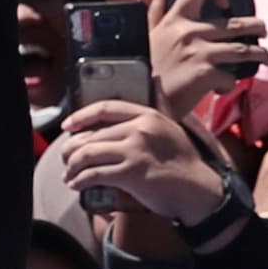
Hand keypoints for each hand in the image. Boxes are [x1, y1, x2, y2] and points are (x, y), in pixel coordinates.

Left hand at [58, 98, 230, 222]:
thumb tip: (154, 77)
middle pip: (90, 134)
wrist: (201, 191)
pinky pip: (94, 174)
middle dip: (71, 150)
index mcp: (148, 115)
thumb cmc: (184, 160)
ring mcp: (135, 151)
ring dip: (72, 167)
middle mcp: (140, 129)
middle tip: (66, 160)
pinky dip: (80, 180)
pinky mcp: (131, 173)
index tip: (66, 126)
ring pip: (87, 153)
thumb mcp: (173, 126)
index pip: (104, 108)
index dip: (79, 116)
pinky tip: (77, 184)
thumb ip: (160, 102)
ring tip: (70, 175)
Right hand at [148, 0, 265, 116]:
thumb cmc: (146, 65)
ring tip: (264, 58)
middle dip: (257, 27)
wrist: (141, 98)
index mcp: (175, 19)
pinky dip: (229, 84)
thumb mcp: (149, 32)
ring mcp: (200, 52)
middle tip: (263, 32)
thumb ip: (157, 8)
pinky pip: (231, 77)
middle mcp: (189, 31)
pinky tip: (221, 87)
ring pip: (244, 50)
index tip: (226, 4)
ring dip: (260, 54)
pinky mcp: (207, 74)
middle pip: (236, 24)